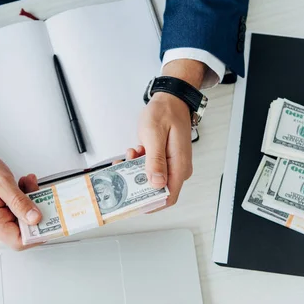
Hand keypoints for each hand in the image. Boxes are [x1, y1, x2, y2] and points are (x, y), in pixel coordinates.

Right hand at [0, 131, 41, 249]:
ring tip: (28, 183)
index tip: (52, 220)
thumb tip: (36, 218)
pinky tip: (22, 185)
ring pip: (22, 218)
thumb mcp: (1, 182)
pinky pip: (16, 211)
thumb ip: (19, 202)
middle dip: (36, 210)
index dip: (39, 233)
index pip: (20, 241)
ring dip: (30, 201)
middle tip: (40, 191)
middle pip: (24, 229)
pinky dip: (22, 198)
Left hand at [136, 59, 206, 207]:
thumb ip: (155, 160)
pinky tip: (135, 151)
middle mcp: (178, 168)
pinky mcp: (165, 160)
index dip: (151, 204)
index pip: (169, 197)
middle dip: (138, 184)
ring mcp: (172, 164)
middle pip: (157, 190)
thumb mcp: (155, 135)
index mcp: (179, 166)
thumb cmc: (166, 112)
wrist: (171, 99)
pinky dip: (139, 163)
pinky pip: (150, 169)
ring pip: (151, 179)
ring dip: (136, 171)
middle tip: (124, 171)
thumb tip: (156, 183)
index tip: (132, 203)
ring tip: (130, 155)